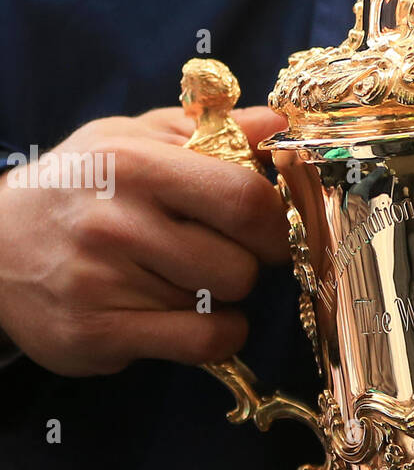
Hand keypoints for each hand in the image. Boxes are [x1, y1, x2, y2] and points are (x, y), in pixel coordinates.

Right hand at [0, 107, 288, 374]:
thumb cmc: (79, 188)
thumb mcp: (130, 140)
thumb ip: (207, 131)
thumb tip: (277, 126)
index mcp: (132, 164)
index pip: (245, 198)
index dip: (274, 219)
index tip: (269, 225)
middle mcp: (116, 223)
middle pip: (241, 264)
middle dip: (249, 264)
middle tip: (225, 253)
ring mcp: (103, 282)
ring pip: (222, 305)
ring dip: (221, 298)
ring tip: (186, 278)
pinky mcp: (98, 333)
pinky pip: (201, 344)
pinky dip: (216, 336)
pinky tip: (197, 318)